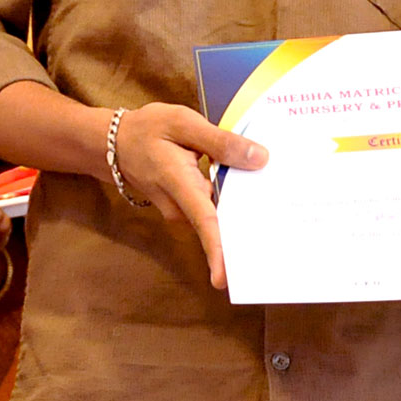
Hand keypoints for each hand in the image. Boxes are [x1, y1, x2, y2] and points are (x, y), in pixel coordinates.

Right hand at [108, 103, 265, 293]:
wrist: (113, 144)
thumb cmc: (147, 131)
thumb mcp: (183, 123)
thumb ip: (221, 142)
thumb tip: (259, 158)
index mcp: (180, 184)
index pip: (204, 222)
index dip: (217, 251)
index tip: (226, 278)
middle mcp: (180, 208)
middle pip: (219, 224)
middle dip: (248, 228)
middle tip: (286, 222)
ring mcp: (181, 212)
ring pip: (217, 216)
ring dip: (242, 210)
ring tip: (276, 195)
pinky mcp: (184, 210)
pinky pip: (211, 210)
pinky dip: (230, 201)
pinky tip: (251, 186)